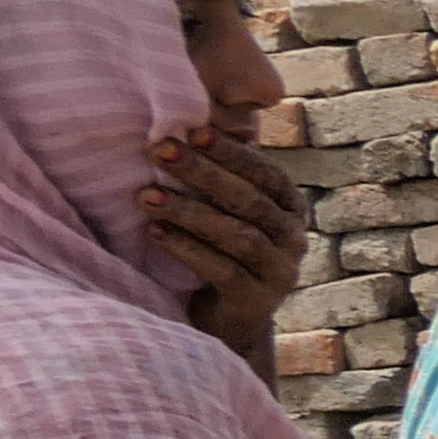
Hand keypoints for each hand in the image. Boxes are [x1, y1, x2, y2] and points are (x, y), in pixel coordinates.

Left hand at [143, 127, 303, 369]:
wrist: (227, 320)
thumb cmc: (219, 251)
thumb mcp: (227, 210)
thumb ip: (223, 174)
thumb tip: (194, 118)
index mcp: (290, 208)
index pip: (266, 173)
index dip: (231, 151)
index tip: (192, 130)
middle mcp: (293, 238)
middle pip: (248, 200)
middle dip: (202, 172)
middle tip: (158, 150)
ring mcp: (279, 271)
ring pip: (236, 234)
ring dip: (188, 211)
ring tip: (144, 194)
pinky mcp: (256, 301)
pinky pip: (222, 270)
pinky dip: (186, 249)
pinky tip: (155, 231)